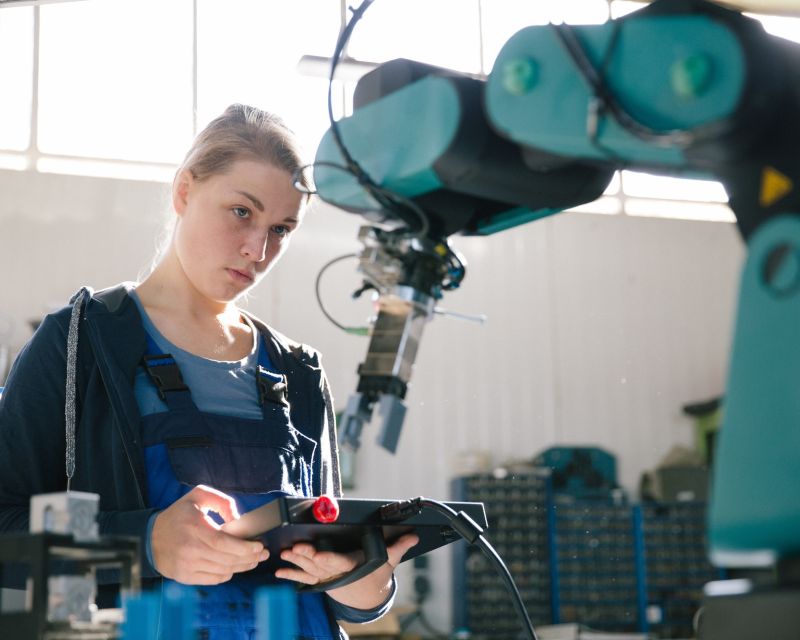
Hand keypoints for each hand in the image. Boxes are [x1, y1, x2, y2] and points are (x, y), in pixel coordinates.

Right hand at [151, 484, 268, 584]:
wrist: (150, 539)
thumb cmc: (178, 515)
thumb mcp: (197, 496)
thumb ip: (221, 501)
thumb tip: (237, 518)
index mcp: (194, 529)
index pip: (224, 544)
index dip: (244, 548)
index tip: (259, 546)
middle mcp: (190, 550)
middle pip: (227, 559)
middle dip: (250, 558)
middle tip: (263, 554)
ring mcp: (187, 566)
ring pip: (223, 571)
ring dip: (242, 567)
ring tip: (254, 561)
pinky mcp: (185, 577)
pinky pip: (214, 579)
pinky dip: (227, 574)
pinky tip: (235, 567)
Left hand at [277, 533, 418, 609]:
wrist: (366, 593)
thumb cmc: (376, 571)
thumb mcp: (388, 560)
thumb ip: (398, 546)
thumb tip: (413, 536)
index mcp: (353, 566)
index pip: (339, 562)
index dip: (327, 559)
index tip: (317, 554)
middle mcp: (338, 573)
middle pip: (320, 565)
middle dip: (307, 556)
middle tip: (294, 548)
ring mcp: (327, 577)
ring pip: (310, 570)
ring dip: (296, 563)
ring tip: (285, 554)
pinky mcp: (320, 579)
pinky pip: (303, 578)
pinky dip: (290, 574)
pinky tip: (278, 570)